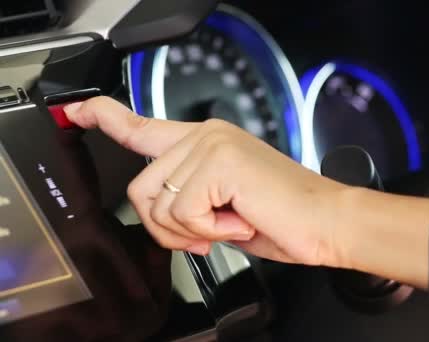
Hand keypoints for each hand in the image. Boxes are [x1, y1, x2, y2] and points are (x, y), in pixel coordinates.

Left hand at [64, 97, 347, 266]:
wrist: (327, 223)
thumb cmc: (284, 218)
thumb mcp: (222, 209)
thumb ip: (187, 200)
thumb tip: (158, 213)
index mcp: (208, 141)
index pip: (146, 127)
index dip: (109, 119)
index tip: (83, 112)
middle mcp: (207, 135)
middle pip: (141, 187)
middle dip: (167, 227)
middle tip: (206, 235)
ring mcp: (212, 145)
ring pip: (158, 203)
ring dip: (191, 231)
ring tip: (229, 225)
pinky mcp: (219, 162)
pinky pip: (183, 212)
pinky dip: (209, 231)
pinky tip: (239, 222)